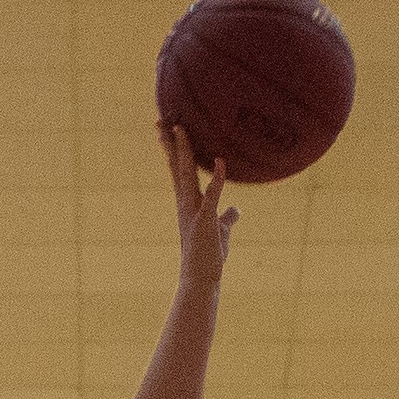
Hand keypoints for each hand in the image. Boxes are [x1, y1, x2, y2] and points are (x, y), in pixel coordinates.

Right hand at [158, 123, 237, 285]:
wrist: (201, 280)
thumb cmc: (210, 256)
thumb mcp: (221, 231)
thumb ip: (228, 217)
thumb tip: (236, 209)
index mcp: (188, 203)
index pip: (180, 171)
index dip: (175, 149)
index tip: (169, 128)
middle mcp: (186, 203)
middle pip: (177, 167)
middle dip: (170, 143)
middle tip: (161, 119)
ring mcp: (194, 212)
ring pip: (187, 175)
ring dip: (184, 151)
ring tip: (179, 128)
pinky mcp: (206, 222)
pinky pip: (212, 196)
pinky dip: (218, 179)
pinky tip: (222, 161)